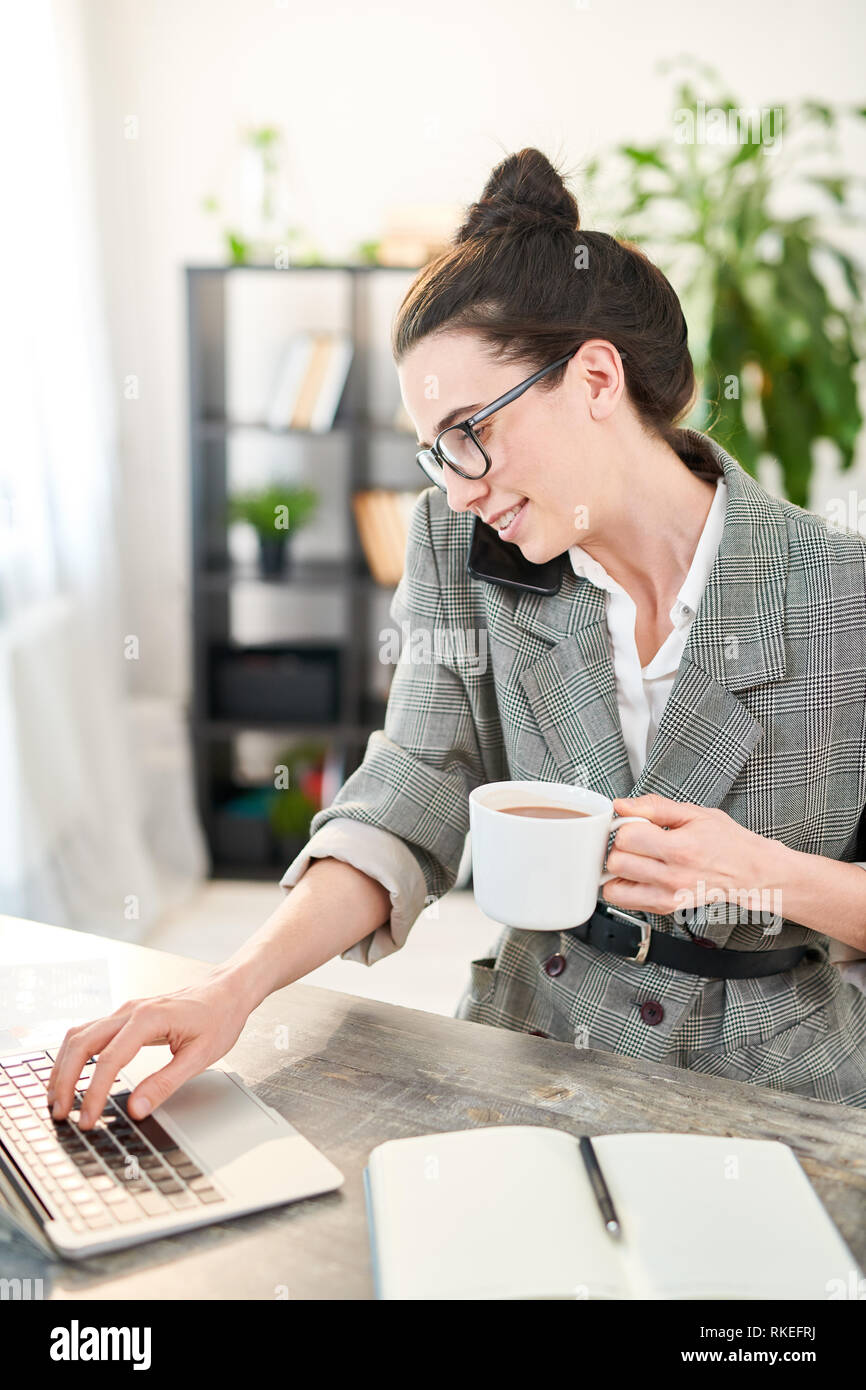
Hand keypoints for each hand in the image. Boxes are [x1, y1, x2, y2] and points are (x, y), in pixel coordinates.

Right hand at [46, 969, 251, 1129]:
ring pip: (79, 1035)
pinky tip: (72, 1075)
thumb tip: (136, 1109)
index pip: (109, 1059)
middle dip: (65, 1080)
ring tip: (59, 1098)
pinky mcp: (125, 1016)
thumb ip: (166, 1083)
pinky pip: (90, 1033)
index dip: (94, 1093)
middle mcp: (130, 1010)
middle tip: (60, 1113)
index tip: (88, 1119)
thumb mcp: (200, 1057)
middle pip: (81, 1043)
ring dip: (64, 1066)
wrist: (227, 990)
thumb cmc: (219, 1018)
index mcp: (148, 1018)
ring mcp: (125, 1010)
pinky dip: (75, 1055)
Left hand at [600, 793, 771, 917]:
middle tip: (634, 842)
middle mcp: (673, 877)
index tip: (636, 823)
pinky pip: (625, 902)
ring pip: (613, 889)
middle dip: (619, 847)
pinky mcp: (665, 908)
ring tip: (634, 859)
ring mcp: (668, 897)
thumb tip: (622, 805)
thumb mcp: (695, 813)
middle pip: (617, 863)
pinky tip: (638, 874)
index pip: (627, 837)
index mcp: (680, 849)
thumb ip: (654, 806)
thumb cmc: (726, 842)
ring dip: (617, 871)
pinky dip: (623, 888)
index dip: (626, 825)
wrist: (750, 872)